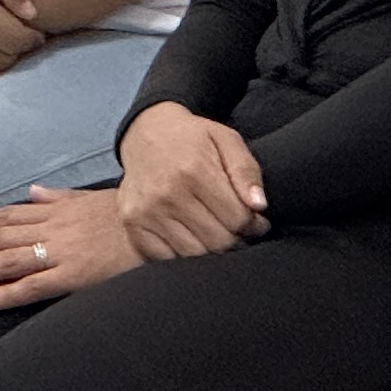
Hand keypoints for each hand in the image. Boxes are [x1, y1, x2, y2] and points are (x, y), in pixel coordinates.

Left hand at [0, 185, 145, 309]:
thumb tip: (36, 192)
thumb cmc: (132, 215)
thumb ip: (61, 197)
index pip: (5, 216)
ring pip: (7, 258)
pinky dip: (6, 292)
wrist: (166, 227)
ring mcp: (63, 251)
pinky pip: (34, 285)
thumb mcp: (94, 198)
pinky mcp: (76, 275)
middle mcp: (53, 228)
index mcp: (56, 211)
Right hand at [115, 102, 265, 257]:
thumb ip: (246, 171)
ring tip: (215, 231)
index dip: (253, 224)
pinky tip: (191, 235)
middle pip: (217, 241)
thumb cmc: (192, 138)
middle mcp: (167, 194)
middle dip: (235, 239)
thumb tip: (259, 206)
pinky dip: (183, 253)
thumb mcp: (226, 140)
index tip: (256, 221)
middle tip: (238, 229)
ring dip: (211, 248)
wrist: (146, 133)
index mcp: (194, 170)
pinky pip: (166, 258)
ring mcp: (146, 212)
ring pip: (194, 254)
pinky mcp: (132, 224)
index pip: (237, 219)